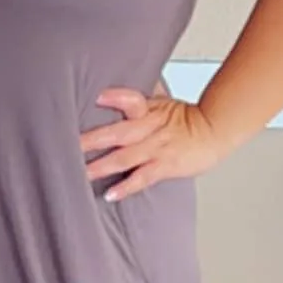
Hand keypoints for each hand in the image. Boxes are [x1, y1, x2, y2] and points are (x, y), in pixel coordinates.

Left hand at [79, 86, 223, 201]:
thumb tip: (109, 87)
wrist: (215, 131)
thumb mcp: (161, 100)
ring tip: (80, 173)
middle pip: (117, 132)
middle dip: (91, 140)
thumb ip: (136, 96)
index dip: (116, 97)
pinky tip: (110, 194)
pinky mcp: (165, 166)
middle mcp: (150, 128)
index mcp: (148, 109)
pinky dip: (126, 187)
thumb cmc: (186, 117)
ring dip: (101, 167)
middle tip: (67, 145)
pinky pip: (142, 178)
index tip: (96, 97)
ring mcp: (157, 149)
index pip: (131, 99)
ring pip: (124, 158)